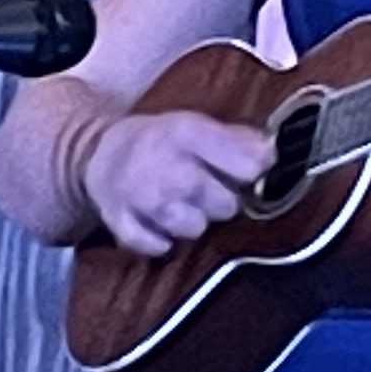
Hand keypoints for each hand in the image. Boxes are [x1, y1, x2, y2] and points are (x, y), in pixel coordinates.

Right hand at [82, 111, 274, 258]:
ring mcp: (144, 199)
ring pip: (195, 229)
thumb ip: (238, 139)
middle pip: (225, 205)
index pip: (249, 165)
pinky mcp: (123, 224)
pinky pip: (158, 246)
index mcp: (188, 134)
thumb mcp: (195, 124)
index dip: (250, 171)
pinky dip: (160, 240)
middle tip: (203, 189)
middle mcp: (168, 168)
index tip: (243, 171)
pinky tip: (158, 222)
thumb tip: (270, 152)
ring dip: (191, 221)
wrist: (100, 154)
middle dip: (219, 200)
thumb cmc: (157, 142)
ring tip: (180, 204)